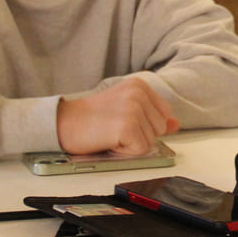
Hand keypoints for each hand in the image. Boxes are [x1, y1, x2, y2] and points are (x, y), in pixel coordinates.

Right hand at [56, 76, 179, 154]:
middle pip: (160, 129)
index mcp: (139, 85)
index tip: (122, 121)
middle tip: (113, 128)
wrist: (62, 123)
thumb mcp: (126, 109)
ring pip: (151, 141)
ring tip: (110, 133)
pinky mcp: (128, 126)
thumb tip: (175, 124)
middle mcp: (139, 93)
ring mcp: (134, 108)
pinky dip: (124, 151)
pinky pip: (141, 150)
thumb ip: (152, 115)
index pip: (164, 114)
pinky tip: (108, 139)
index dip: (145, 125)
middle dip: (139, 135)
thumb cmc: (90, 118)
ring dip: (131, 144)